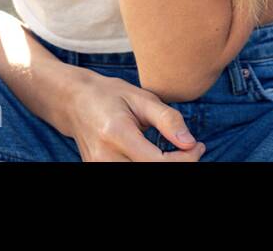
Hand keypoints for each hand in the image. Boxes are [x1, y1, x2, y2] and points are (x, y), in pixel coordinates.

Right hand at [61, 67, 205, 161]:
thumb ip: (167, 119)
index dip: (186, 159)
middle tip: (192, 149)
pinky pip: (131, 175)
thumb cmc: (109, 95)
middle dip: (178, 165)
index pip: (159, 163)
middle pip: (152, 174)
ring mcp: (98, 168)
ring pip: (142, 177)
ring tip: (175, 153)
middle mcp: (104, 157)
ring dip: (164, 167)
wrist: (73, 102)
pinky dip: (149, 167)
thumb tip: (190, 142)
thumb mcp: (141, 98)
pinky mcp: (97, 172)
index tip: (198, 145)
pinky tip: (158, 157)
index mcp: (116, 134)